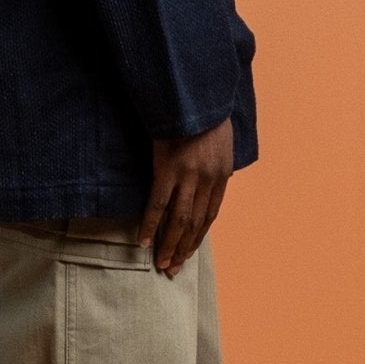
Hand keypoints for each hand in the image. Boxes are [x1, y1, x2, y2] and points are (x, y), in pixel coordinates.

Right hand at [140, 115, 232, 275]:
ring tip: (162, 263)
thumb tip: (211, 177)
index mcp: (221, 175)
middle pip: (196, 224)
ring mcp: (189, 177)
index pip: (210, 215)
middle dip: (185, 248)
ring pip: (179, 220)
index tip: (188, 253)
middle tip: (173, 269)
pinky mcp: (168, 169)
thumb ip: (214, 162)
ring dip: (170, 245)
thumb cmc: (204, 113)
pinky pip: (158, 204)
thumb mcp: (219, 141)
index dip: (198, 237)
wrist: (194, 94)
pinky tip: (143, 240)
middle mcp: (208, 180)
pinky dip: (150, 225)